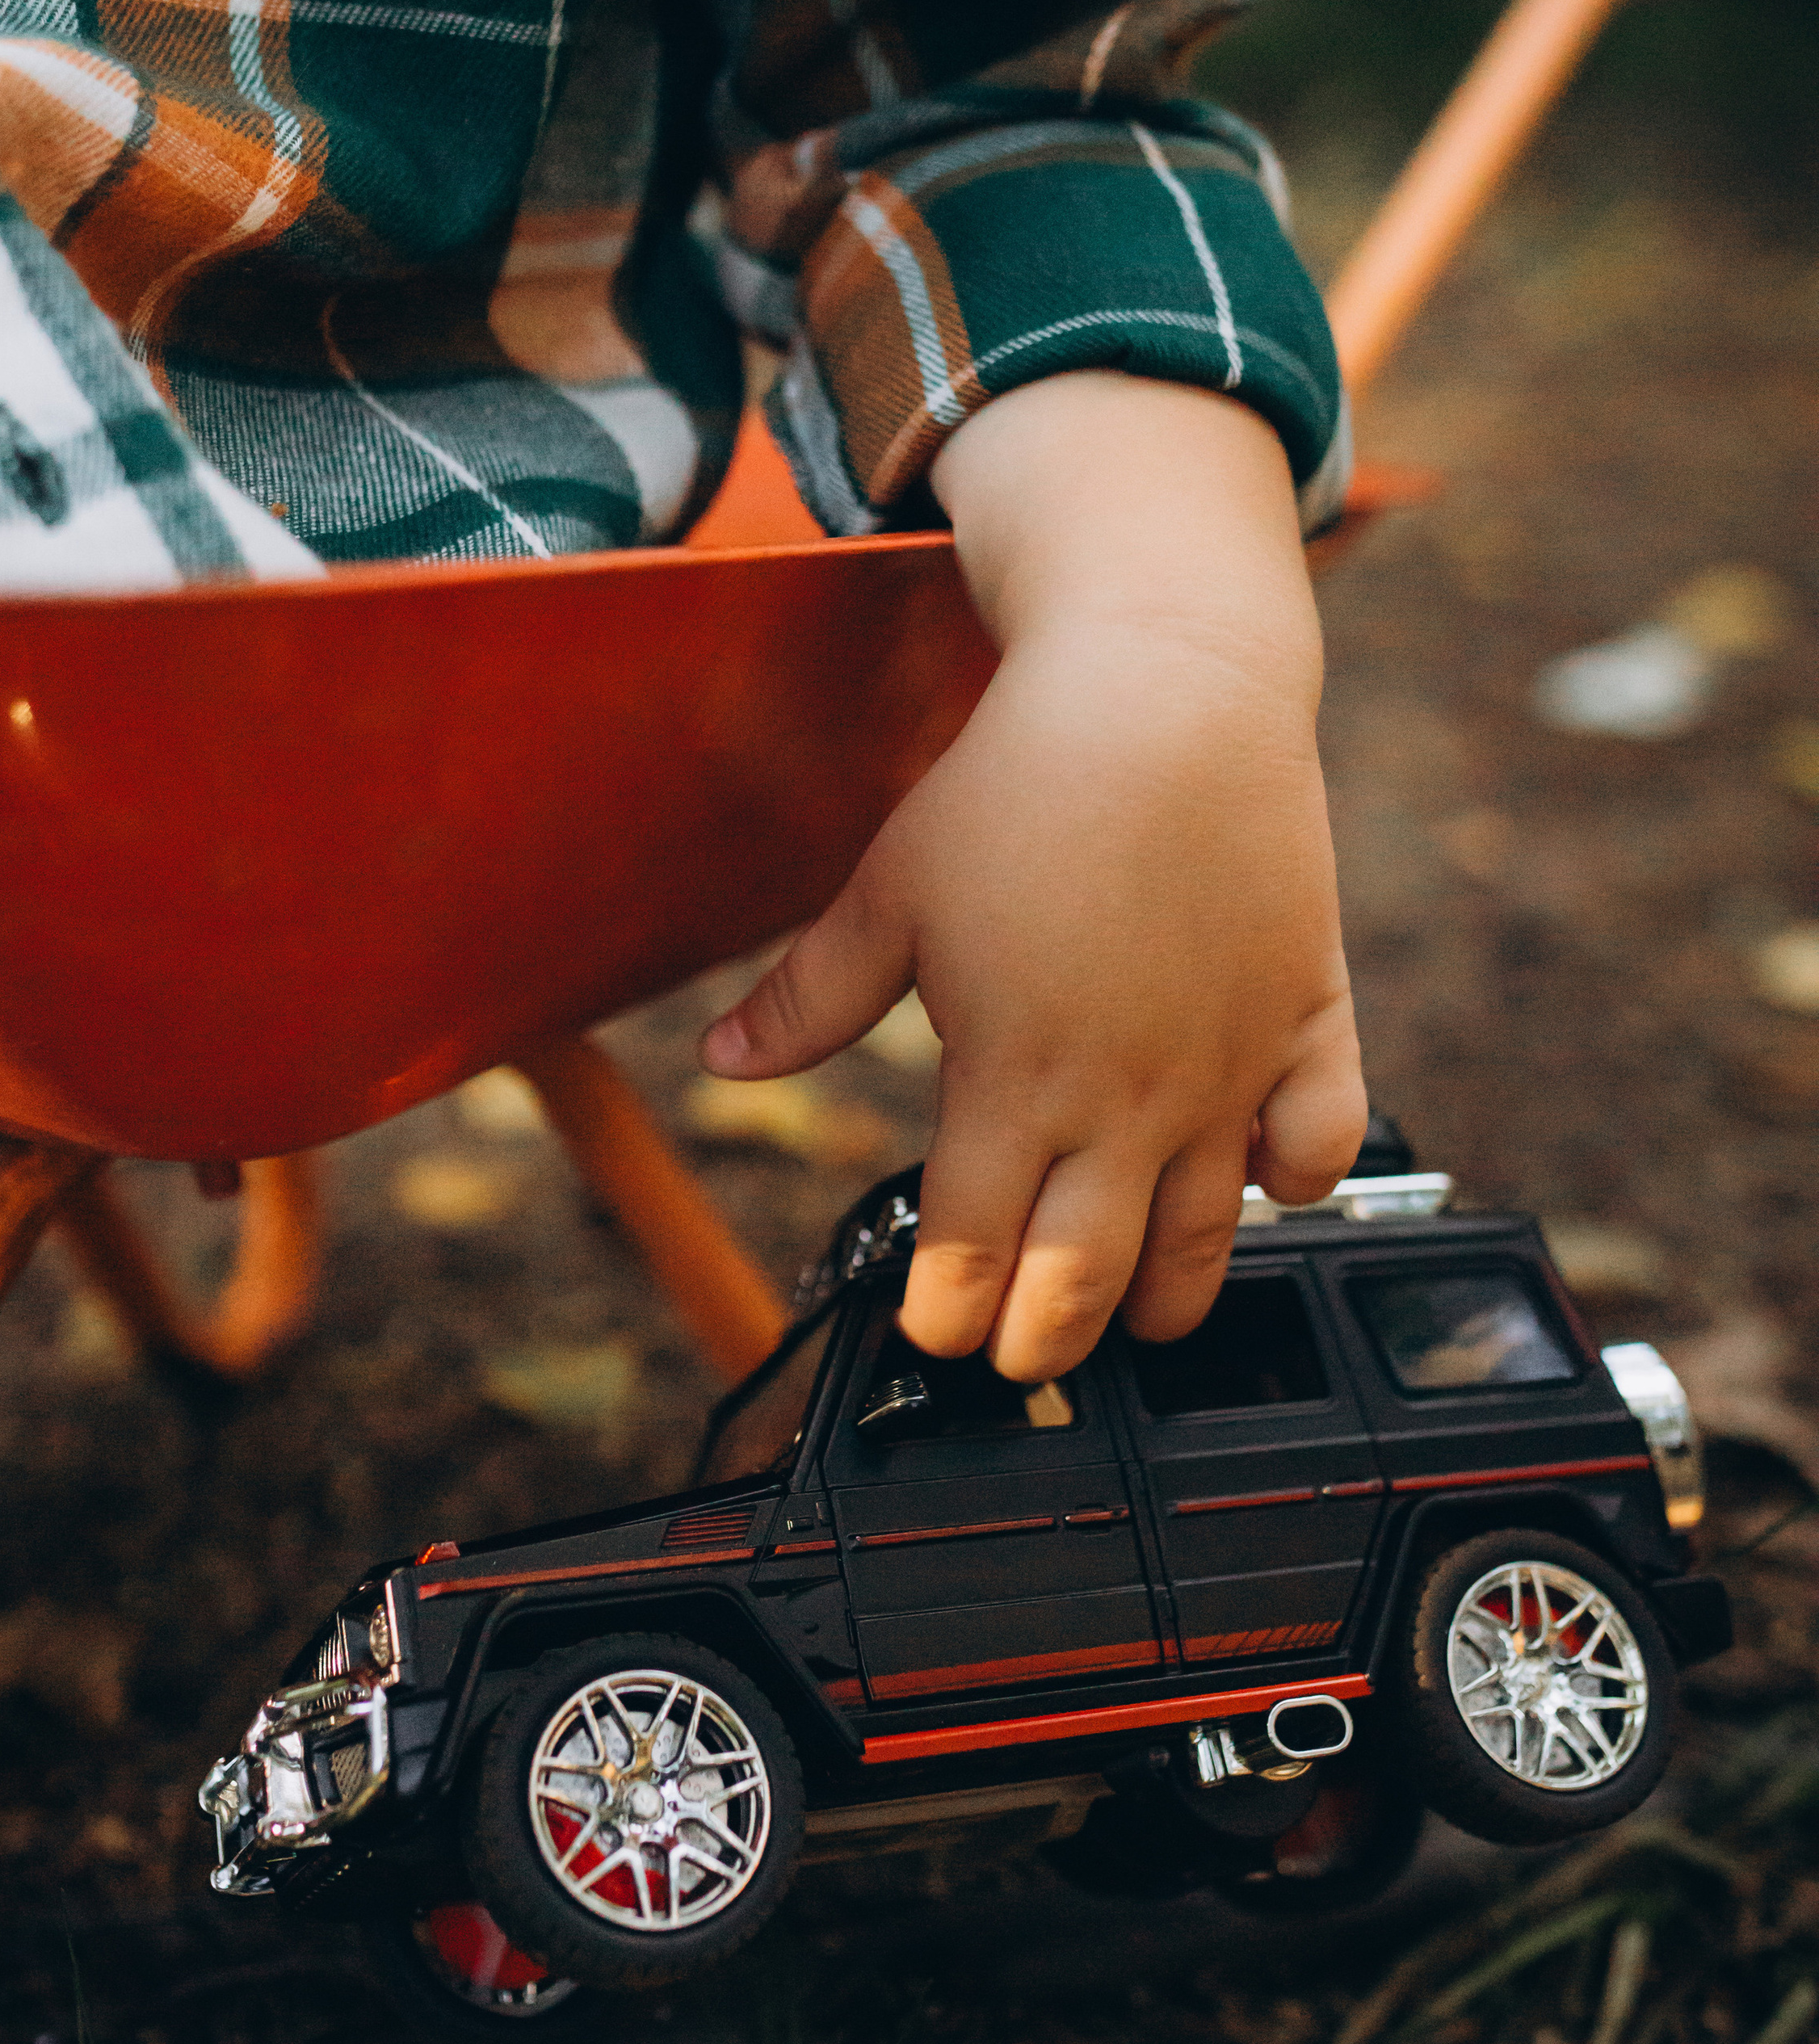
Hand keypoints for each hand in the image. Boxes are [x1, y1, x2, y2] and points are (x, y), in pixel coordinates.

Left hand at [699, 373, 1367, 1380]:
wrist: (1168, 689)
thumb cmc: (1022, 783)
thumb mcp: (890, 890)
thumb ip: (811, 995)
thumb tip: (725, 1062)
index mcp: (1009, 1075)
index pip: (973, 1249)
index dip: (949, 1314)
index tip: (937, 1332)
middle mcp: (1124, 1093)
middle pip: (1086, 1278)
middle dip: (1047, 1341)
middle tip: (1025, 1354)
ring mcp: (1226, 1066)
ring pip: (1207, 1238)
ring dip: (1166, 1300)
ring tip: (1138, 1318)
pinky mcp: (1306, 1019)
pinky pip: (1318, 1144)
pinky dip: (1291, 1183)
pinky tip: (1256, 1183)